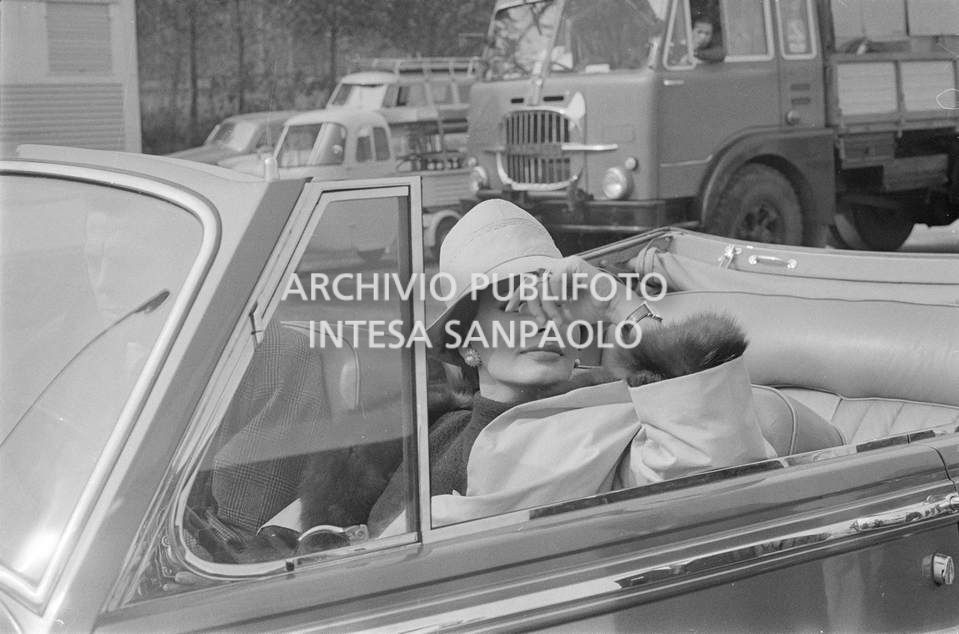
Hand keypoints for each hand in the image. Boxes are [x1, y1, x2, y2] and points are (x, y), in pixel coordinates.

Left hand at [504, 256, 638, 326]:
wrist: (612, 308)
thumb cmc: (589, 311)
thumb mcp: (560, 314)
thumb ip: (542, 310)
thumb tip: (520, 311)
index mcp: (553, 281)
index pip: (529, 284)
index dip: (517, 296)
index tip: (509, 310)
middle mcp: (556, 271)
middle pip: (531, 283)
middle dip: (533, 305)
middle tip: (540, 321)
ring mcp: (564, 265)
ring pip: (542, 284)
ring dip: (548, 306)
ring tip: (558, 320)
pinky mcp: (573, 263)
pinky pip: (554, 279)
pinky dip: (557, 295)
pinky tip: (566, 303)